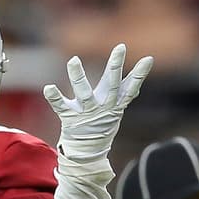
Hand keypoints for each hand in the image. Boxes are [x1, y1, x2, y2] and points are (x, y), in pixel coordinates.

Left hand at [43, 44, 152, 163]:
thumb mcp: (119, 104)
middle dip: (116, 66)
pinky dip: (55, 97)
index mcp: (115, 102)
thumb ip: (130, 85)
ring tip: (73, 60)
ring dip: (78, 76)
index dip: (139, 74)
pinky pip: (61, 106)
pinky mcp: (70, 117)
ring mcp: (87, 112)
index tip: (148, 59)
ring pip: (84, 93)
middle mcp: (103, 106)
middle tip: (120, 48)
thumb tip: (149, 60)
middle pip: (112, 84)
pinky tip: (49, 87)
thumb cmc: (104, 122)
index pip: (131, 86)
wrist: (89, 151)